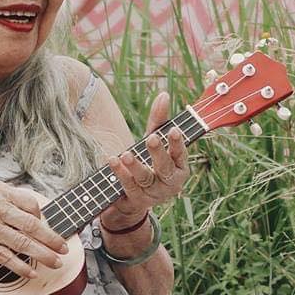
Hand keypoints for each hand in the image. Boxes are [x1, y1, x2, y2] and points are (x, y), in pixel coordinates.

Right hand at [0, 178, 67, 278]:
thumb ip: (6, 196)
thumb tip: (26, 206)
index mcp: (1, 192)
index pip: (31, 205)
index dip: (42, 216)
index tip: (47, 225)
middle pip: (33, 225)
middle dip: (52, 238)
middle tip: (64, 248)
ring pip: (23, 243)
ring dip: (42, 254)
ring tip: (55, 262)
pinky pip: (5, 257)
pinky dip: (20, 266)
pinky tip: (31, 272)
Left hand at [98, 92, 189, 233]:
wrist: (134, 196)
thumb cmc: (149, 161)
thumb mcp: (153, 139)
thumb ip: (159, 119)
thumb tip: (163, 94)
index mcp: (180, 166)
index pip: (181, 153)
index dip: (177, 142)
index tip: (173, 130)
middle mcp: (171, 182)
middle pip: (165, 167)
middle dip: (158, 152)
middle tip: (150, 138)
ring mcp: (155, 194)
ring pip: (146, 179)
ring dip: (135, 165)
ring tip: (125, 154)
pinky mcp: (138, 200)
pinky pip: (129, 186)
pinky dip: (120, 173)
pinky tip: (113, 160)